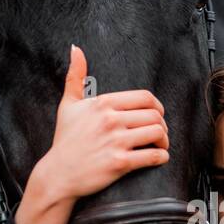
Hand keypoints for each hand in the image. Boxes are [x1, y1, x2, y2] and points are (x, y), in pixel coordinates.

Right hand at [14, 44, 168, 223]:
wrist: (58, 174)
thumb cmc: (65, 140)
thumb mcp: (68, 105)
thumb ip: (75, 76)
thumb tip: (76, 49)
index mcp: (103, 103)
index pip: (145, 97)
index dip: (157, 106)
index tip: (156, 115)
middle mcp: (110, 120)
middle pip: (155, 115)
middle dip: (162, 124)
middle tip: (159, 133)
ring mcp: (115, 141)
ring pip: (157, 133)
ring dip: (164, 140)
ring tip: (160, 144)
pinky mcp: (120, 163)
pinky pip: (153, 156)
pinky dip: (162, 157)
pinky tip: (158, 157)